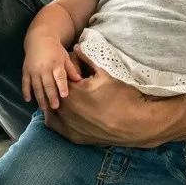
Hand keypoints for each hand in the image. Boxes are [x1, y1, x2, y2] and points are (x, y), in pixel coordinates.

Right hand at [22, 37, 82, 110]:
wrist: (39, 39)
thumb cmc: (55, 49)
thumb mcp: (65, 57)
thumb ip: (71, 70)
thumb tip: (80, 80)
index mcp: (56, 63)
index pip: (59, 77)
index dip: (62, 86)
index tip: (64, 95)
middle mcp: (44, 68)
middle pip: (48, 84)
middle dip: (51, 96)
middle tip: (55, 107)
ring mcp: (34, 70)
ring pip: (37, 86)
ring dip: (40, 98)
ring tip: (44, 108)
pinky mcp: (26, 70)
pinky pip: (25, 82)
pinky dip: (26, 91)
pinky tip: (28, 100)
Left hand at [44, 47, 165, 147]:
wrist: (134, 125)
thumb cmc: (122, 98)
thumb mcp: (105, 74)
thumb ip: (87, 60)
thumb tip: (76, 48)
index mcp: (71, 91)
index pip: (61, 75)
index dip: (69, 70)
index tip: (78, 70)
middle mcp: (64, 109)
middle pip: (55, 91)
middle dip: (62, 85)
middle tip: (75, 83)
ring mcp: (66, 125)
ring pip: (51, 108)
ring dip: (57, 100)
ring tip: (71, 97)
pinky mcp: (71, 136)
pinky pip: (55, 124)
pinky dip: (56, 116)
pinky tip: (66, 112)